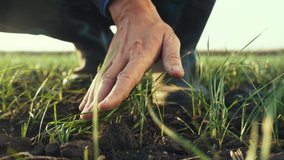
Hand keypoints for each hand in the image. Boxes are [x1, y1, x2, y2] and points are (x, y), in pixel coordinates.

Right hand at [79, 0, 183, 118]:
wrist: (135, 14)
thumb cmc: (156, 30)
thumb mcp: (170, 39)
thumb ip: (172, 57)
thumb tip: (178, 75)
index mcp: (139, 55)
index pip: (127, 77)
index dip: (116, 93)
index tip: (104, 107)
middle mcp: (123, 58)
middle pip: (108, 81)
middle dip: (98, 100)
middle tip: (88, 117)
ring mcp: (114, 59)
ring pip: (101, 80)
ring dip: (92, 98)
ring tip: (84, 115)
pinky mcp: (109, 60)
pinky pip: (99, 77)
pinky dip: (91, 91)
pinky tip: (85, 103)